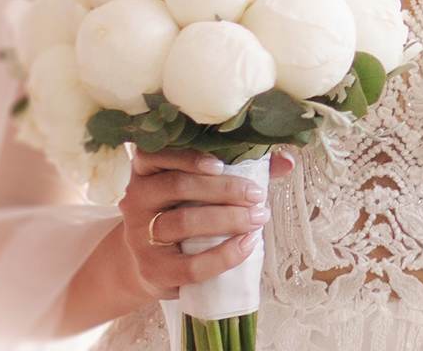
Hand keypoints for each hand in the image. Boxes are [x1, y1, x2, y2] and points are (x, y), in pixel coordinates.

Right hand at [115, 148, 293, 300]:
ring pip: (183, 222)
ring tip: (258, 218)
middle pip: (177, 186)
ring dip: (227, 219)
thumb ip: (242, 169)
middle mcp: (135, 198)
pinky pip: (189, 264)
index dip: (188, 157)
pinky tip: (247, 245)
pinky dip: (223, 256)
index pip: (157, 154)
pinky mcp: (152, 269)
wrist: (153, 264)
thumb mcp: (202, 188)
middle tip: (257, 195)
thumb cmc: (185, 213)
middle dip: (224, 189)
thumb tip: (287, 161)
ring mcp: (139, 234)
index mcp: (146, 170)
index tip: (221, 164)